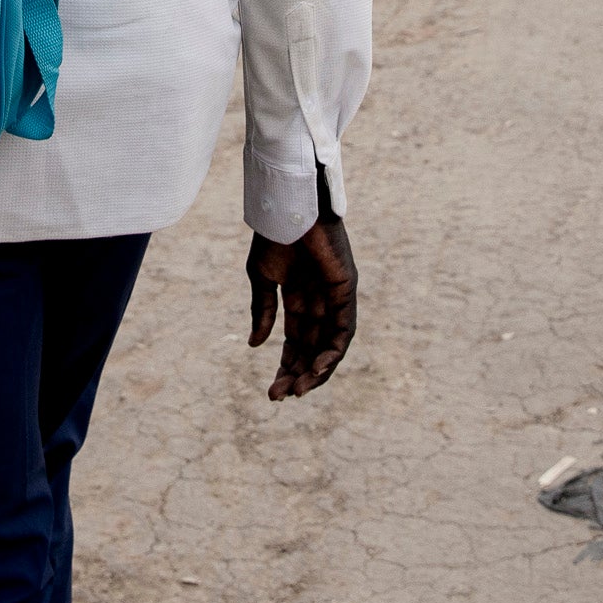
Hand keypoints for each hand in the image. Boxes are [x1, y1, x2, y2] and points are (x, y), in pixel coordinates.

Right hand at [247, 184, 356, 400]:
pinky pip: (344, 328)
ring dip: (317, 370)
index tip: (272, 390)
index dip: (286, 366)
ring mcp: (335, 296)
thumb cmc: (274, 234)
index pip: (297, 341)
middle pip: (313, 348)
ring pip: (330, 344)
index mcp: (300, 297)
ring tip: (299, 390)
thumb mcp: (263, 279)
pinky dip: (333, 351)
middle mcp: (321, 301)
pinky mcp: (346, 289)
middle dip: (298, 374)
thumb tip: (256, 345)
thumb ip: (264, 311)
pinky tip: (317, 368)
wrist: (287, 205)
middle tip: (280, 396)